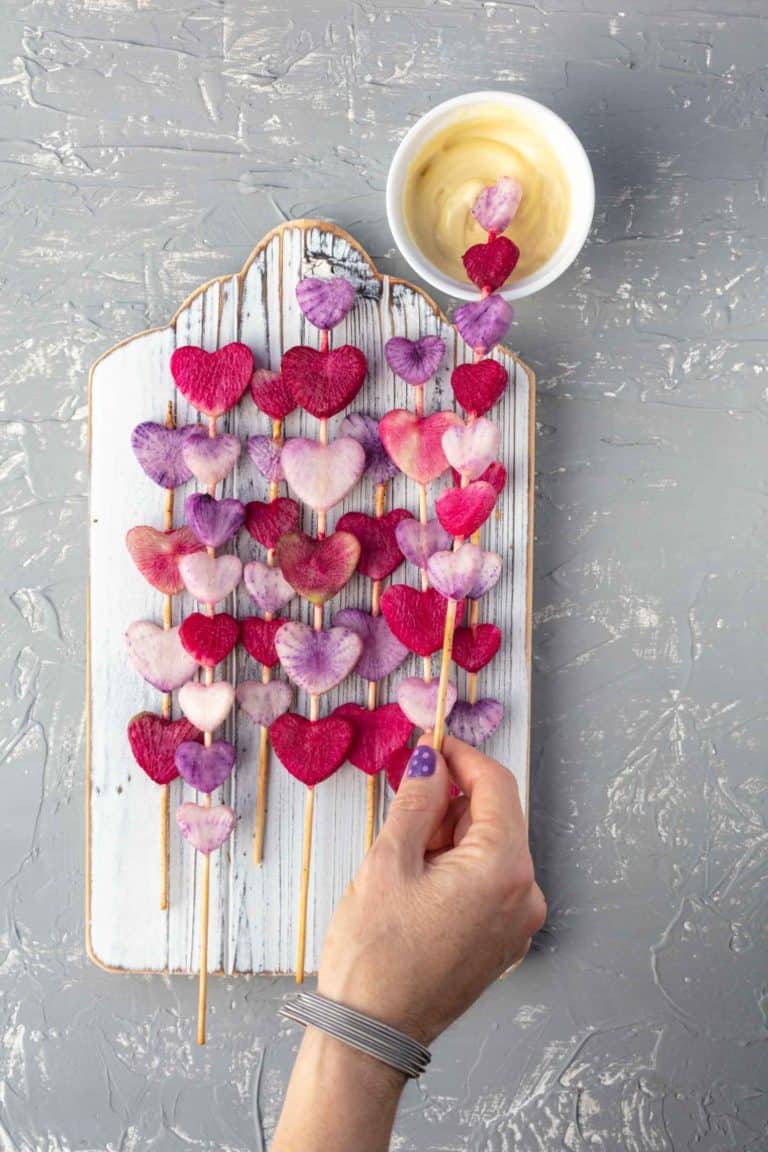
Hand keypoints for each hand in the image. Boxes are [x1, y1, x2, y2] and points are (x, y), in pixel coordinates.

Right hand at [318, 733, 545, 1046]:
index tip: (429, 743)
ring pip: (488, 850)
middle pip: (494, 817)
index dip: (461, 756)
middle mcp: (525, 895)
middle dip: (449, 802)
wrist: (371, 1036)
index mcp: (504, 868)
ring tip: (402, 857)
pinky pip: (487, 883)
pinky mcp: (502, 942)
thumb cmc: (375, 955)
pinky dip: (456, 867)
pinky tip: (416, 882)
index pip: (495, 785)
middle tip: (402, 805)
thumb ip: (416, 799)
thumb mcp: (388, 861)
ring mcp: (517, 923)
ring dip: (448, 836)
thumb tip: (430, 759)